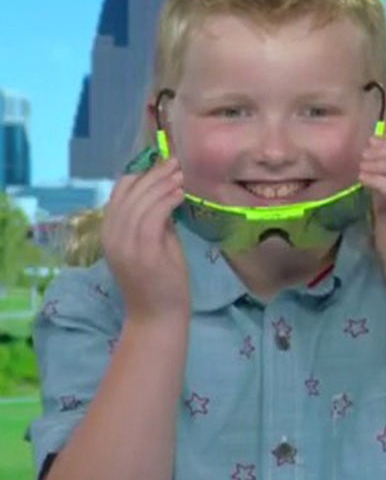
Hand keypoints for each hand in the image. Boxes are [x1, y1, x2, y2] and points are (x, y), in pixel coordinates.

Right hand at [101, 157, 190, 322]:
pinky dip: (166, 200)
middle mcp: (112, 236)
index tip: (162, 165)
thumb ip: (157, 220)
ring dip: (162, 184)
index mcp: (110, 232)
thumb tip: (166, 194)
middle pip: (129, 193)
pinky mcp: (142, 251)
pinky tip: (180, 193)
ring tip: (180, 175)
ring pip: (141, 202)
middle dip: (154, 175)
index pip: (119, 194)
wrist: (157, 315)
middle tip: (175, 164)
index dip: (140, 175)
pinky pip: (153, 217)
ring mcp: (125, 244)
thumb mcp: (156, 243)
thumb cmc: (160, 281)